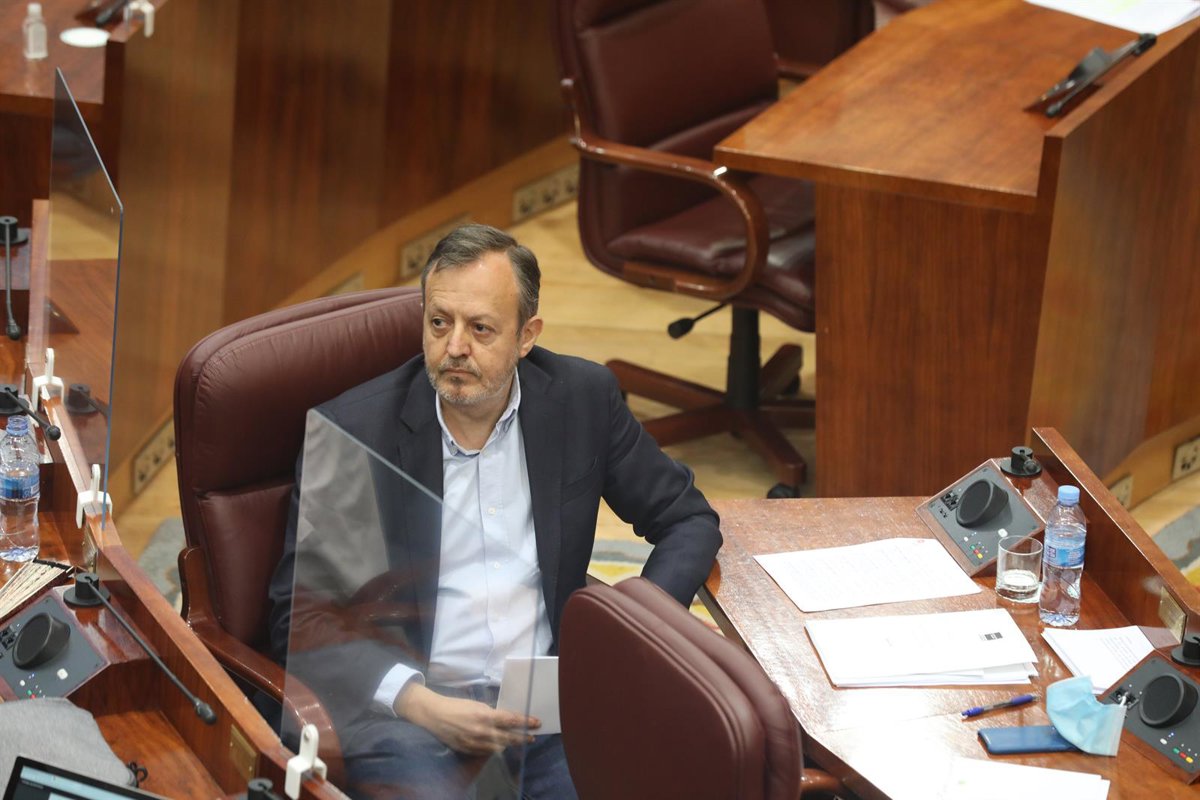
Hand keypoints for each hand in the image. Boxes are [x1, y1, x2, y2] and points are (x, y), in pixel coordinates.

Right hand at [395, 683, 539, 754]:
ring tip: (519, 742)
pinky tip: (500, 746)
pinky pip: (486, 752)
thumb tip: (505, 719)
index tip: (536, 722)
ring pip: (499, 747)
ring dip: (510, 744)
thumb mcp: (477, 704)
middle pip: (509, 737)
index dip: (526, 722)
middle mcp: (482, 731)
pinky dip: (495, 748)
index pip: (511, 720)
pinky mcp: (468, 750)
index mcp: (485, 716)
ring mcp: (475, 743)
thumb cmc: (456, 705)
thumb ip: (492, 713)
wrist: (434, 715)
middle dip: (522, 737)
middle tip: (532, 737)